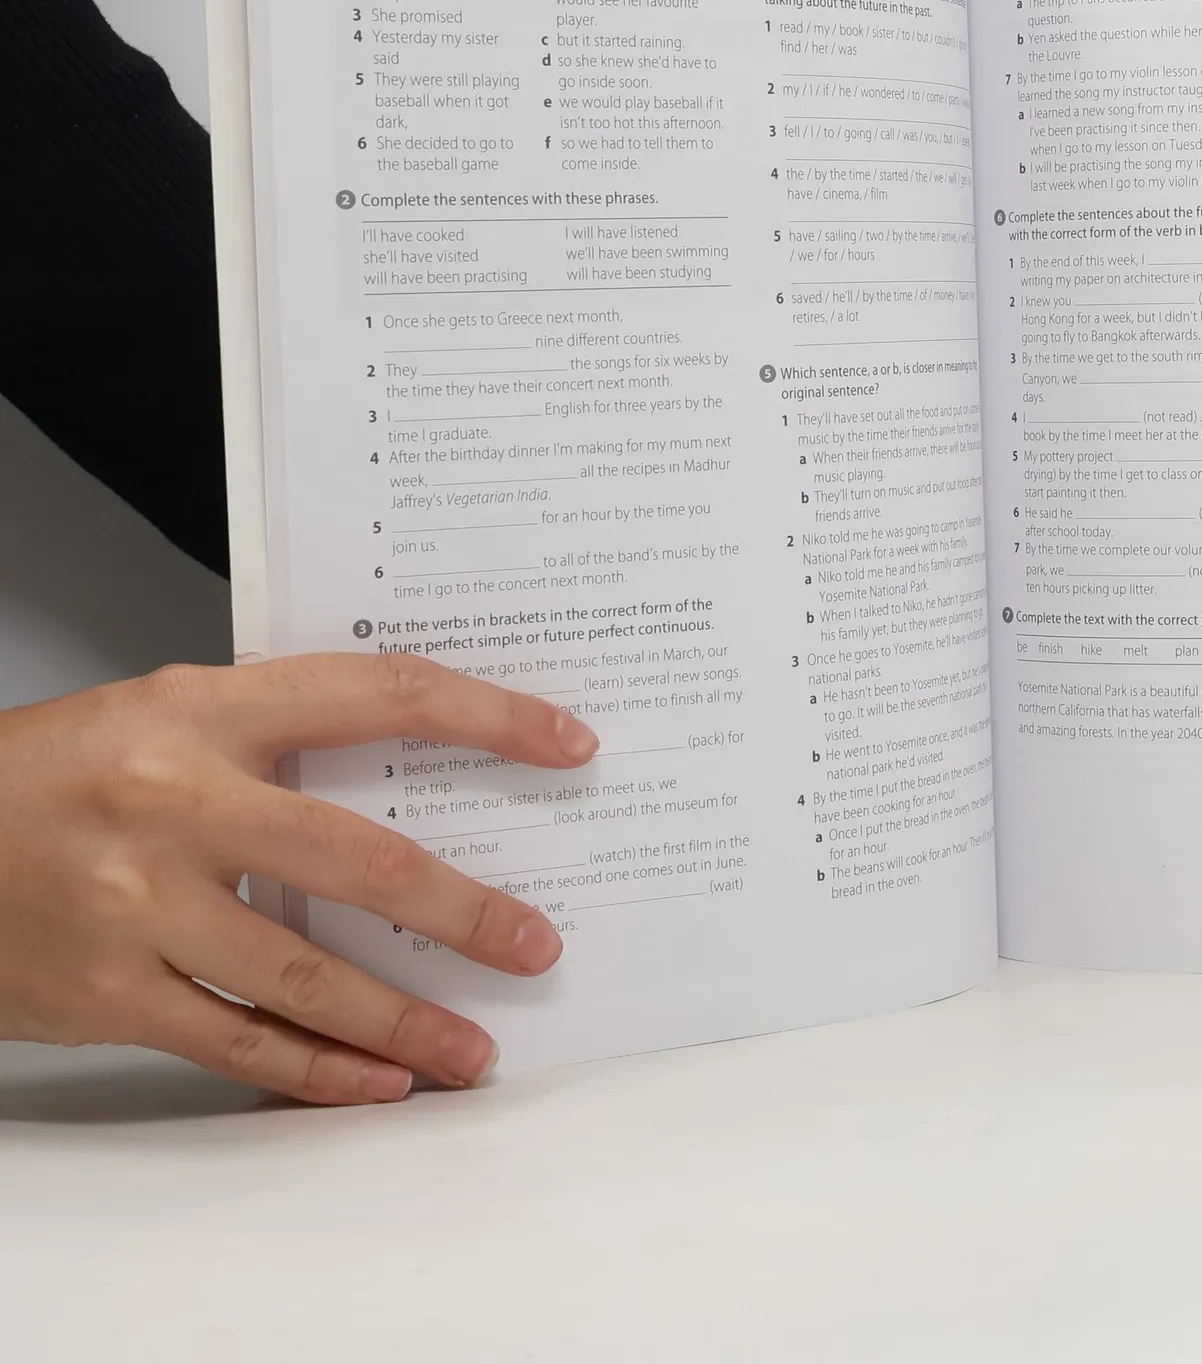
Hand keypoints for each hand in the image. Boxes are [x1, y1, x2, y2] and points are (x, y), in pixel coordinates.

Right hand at [0, 654, 597, 1104]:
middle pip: (357, 860)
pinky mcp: (107, 992)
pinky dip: (313, 1070)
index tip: (565, 744)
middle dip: (462, 912)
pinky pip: (234, 1039)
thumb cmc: (58, 771)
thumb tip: (413, 772)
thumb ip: (278, 734)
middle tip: (534, 947)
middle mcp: (177, 801)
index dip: (486, 717)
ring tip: (472, 1051)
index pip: (379, 695)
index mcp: (206, 710)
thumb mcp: (169, 715)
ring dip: (400, 1023)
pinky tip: (375, 1085)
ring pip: (302, 975)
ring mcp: (139, 903)